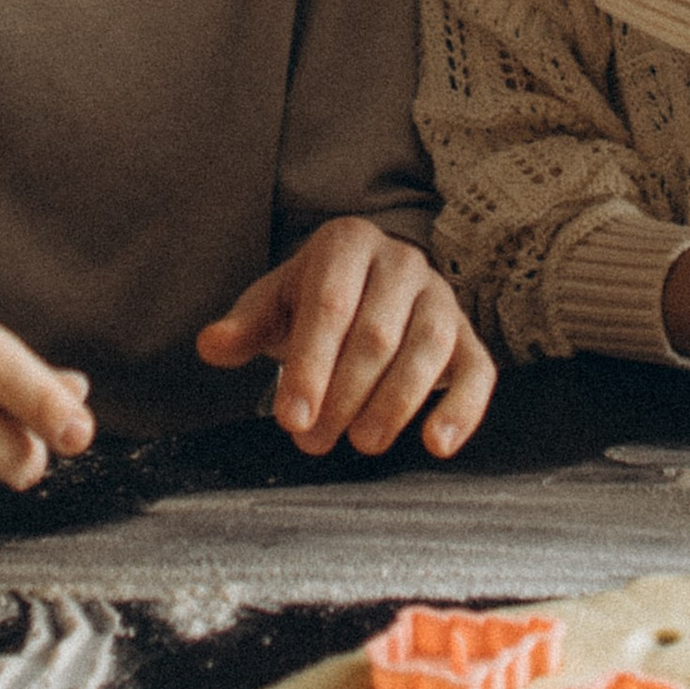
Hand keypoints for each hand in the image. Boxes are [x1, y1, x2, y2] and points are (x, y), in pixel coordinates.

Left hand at [200, 218, 496, 460]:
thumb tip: (212, 345)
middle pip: (377, 333)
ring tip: (362, 443)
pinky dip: (463, 409)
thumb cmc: (314, 298)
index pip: (330, 305)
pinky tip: (437, 444)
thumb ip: (245, 325)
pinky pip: (478, 371)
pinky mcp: (468, 335)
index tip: (291, 418)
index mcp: (347, 244)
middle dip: (343, 395)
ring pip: (427, 349)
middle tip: (313, 442)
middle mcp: (401, 262)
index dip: (311, 365)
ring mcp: (440, 298)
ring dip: (394, 405)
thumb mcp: (275, 302)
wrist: (366, 284)